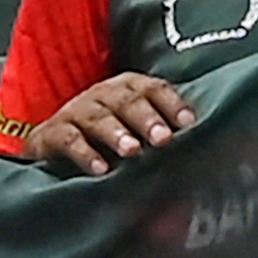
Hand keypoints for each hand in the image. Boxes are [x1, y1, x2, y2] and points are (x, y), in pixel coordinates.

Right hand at [16, 70, 197, 175]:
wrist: (52, 147)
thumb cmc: (107, 140)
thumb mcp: (136, 134)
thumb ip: (162, 140)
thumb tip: (206, 159)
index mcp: (128, 88)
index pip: (154, 88)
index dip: (172, 103)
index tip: (189, 123)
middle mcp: (102, 94)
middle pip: (127, 100)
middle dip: (147, 118)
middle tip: (164, 139)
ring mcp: (75, 111)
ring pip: (98, 117)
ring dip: (117, 133)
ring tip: (133, 151)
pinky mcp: (51, 133)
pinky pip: (68, 139)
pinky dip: (84, 153)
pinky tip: (100, 169)